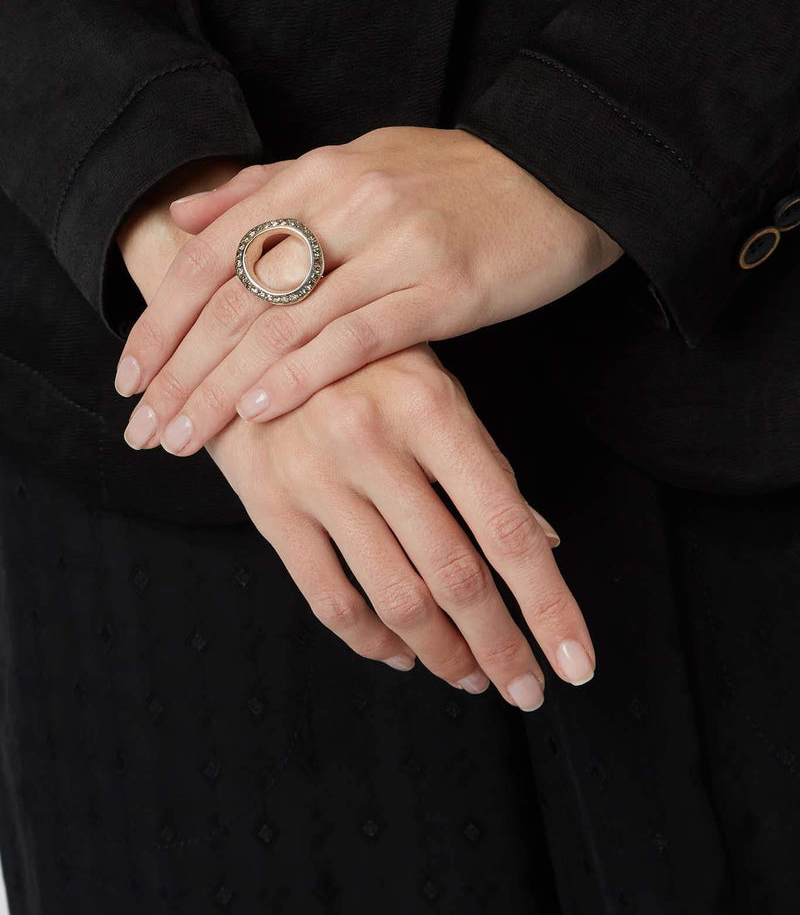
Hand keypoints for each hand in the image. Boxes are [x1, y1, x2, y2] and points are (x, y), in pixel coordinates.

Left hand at [113, 126, 622, 455]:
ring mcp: (397, 245)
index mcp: (320, 173)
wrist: (562, 171)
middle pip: (238, 296)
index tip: (129, 376)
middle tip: (143, 426)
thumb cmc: (455, 177)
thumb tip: (183, 212)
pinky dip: (302, 376)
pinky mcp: (446, 287)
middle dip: (180, 368)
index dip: (163, 317)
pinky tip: (262, 412)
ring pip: (287, 323)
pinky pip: (358, 338)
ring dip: (225, 386)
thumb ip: (269, 187)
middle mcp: (348, 202)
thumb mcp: (357, 161)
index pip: (214, 252)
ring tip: (184, 435)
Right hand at [199, 341, 593, 706]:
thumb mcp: (431, 385)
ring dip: (441, 652)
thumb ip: (484, 462)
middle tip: (523, 687)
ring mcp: (317, 477)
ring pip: (394, 596)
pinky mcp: (270, 505)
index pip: (506, 526)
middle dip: (498, 646)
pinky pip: (328, 597)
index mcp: (431, 407)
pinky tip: (398, 652)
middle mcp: (374, 443)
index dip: (547, 604)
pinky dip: (370, 641)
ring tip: (468, 675)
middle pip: (454, 574)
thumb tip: (543, 542)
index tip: (575, 664)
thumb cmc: (358, 357)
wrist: (245, 326)